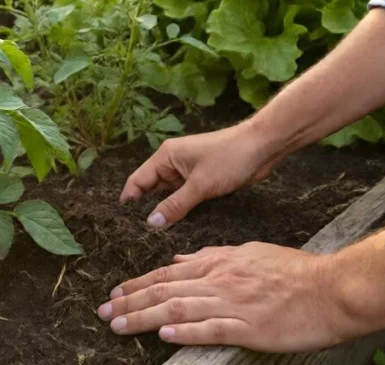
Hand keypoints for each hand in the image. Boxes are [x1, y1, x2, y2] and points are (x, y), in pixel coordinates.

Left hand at [97, 243, 354, 351]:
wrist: (332, 288)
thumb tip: (181, 260)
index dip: (138, 284)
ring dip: (143, 317)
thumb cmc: (294, 272)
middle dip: (129, 301)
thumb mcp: (248, 253)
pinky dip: (184, 331)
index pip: (167, 274)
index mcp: (218, 264)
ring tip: (118, 324)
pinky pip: (210, 329)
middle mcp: (219, 281)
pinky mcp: (248, 326)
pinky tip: (163, 334)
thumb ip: (211, 256)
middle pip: (164, 290)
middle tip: (103, 311)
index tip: (115, 293)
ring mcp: (232, 304)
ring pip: (178, 308)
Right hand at [121, 123, 284, 226]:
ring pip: (169, 196)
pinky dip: (183, 210)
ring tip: (158, 237)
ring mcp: (188, 173)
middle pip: (152, 190)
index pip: (138, 181)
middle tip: (140, 235)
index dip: (129, 201)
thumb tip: (151, 223)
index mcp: (165, 157)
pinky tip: (181, 228)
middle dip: (147, 210)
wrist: (263, 147)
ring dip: (167, 212)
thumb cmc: (229, 158)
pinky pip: (185, 198)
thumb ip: (175, 205)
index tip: (122, 224)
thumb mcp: (201, 185)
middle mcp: (173, 164)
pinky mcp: (202, 181)